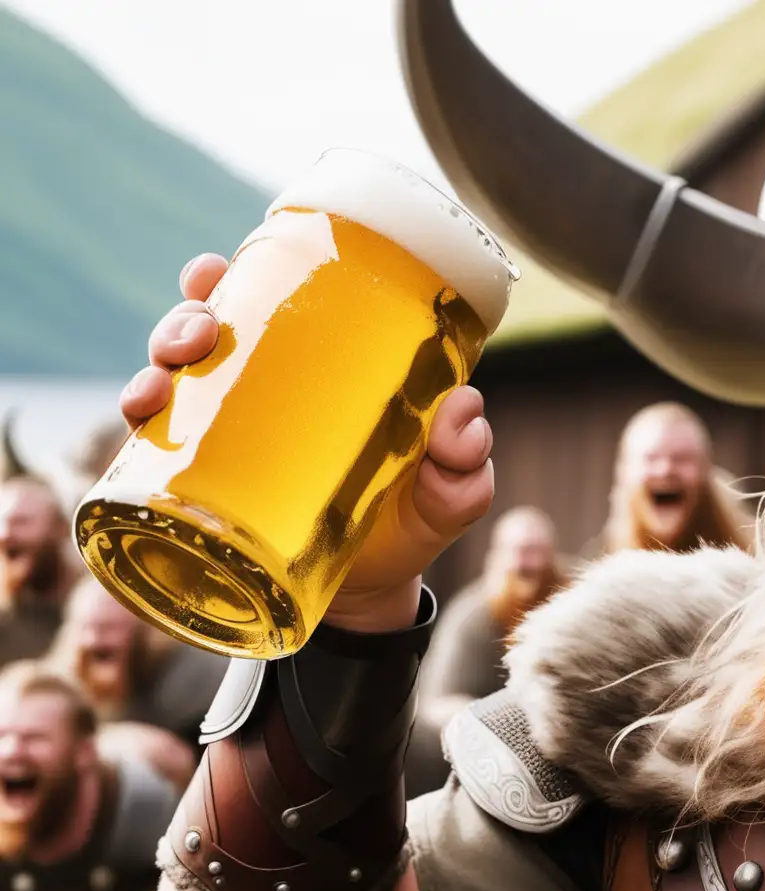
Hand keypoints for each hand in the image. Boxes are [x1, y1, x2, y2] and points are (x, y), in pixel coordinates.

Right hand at [121, 253, 497, 634]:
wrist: (370, 596)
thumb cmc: (413, 527)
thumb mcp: (449, 497)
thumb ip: (466, 463)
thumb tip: (463, 412)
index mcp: (332, 373)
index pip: (283, 301)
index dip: (251, 271)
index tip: (232, 263)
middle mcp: (276, 390)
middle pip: (218, 326)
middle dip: (191, 312)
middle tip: (200, 331)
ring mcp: (236, 431)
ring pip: (180, 370)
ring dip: (160, 354)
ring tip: (165, 373)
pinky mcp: (207, 477)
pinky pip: (159, 434)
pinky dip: (142, 414)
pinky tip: (142, 411)